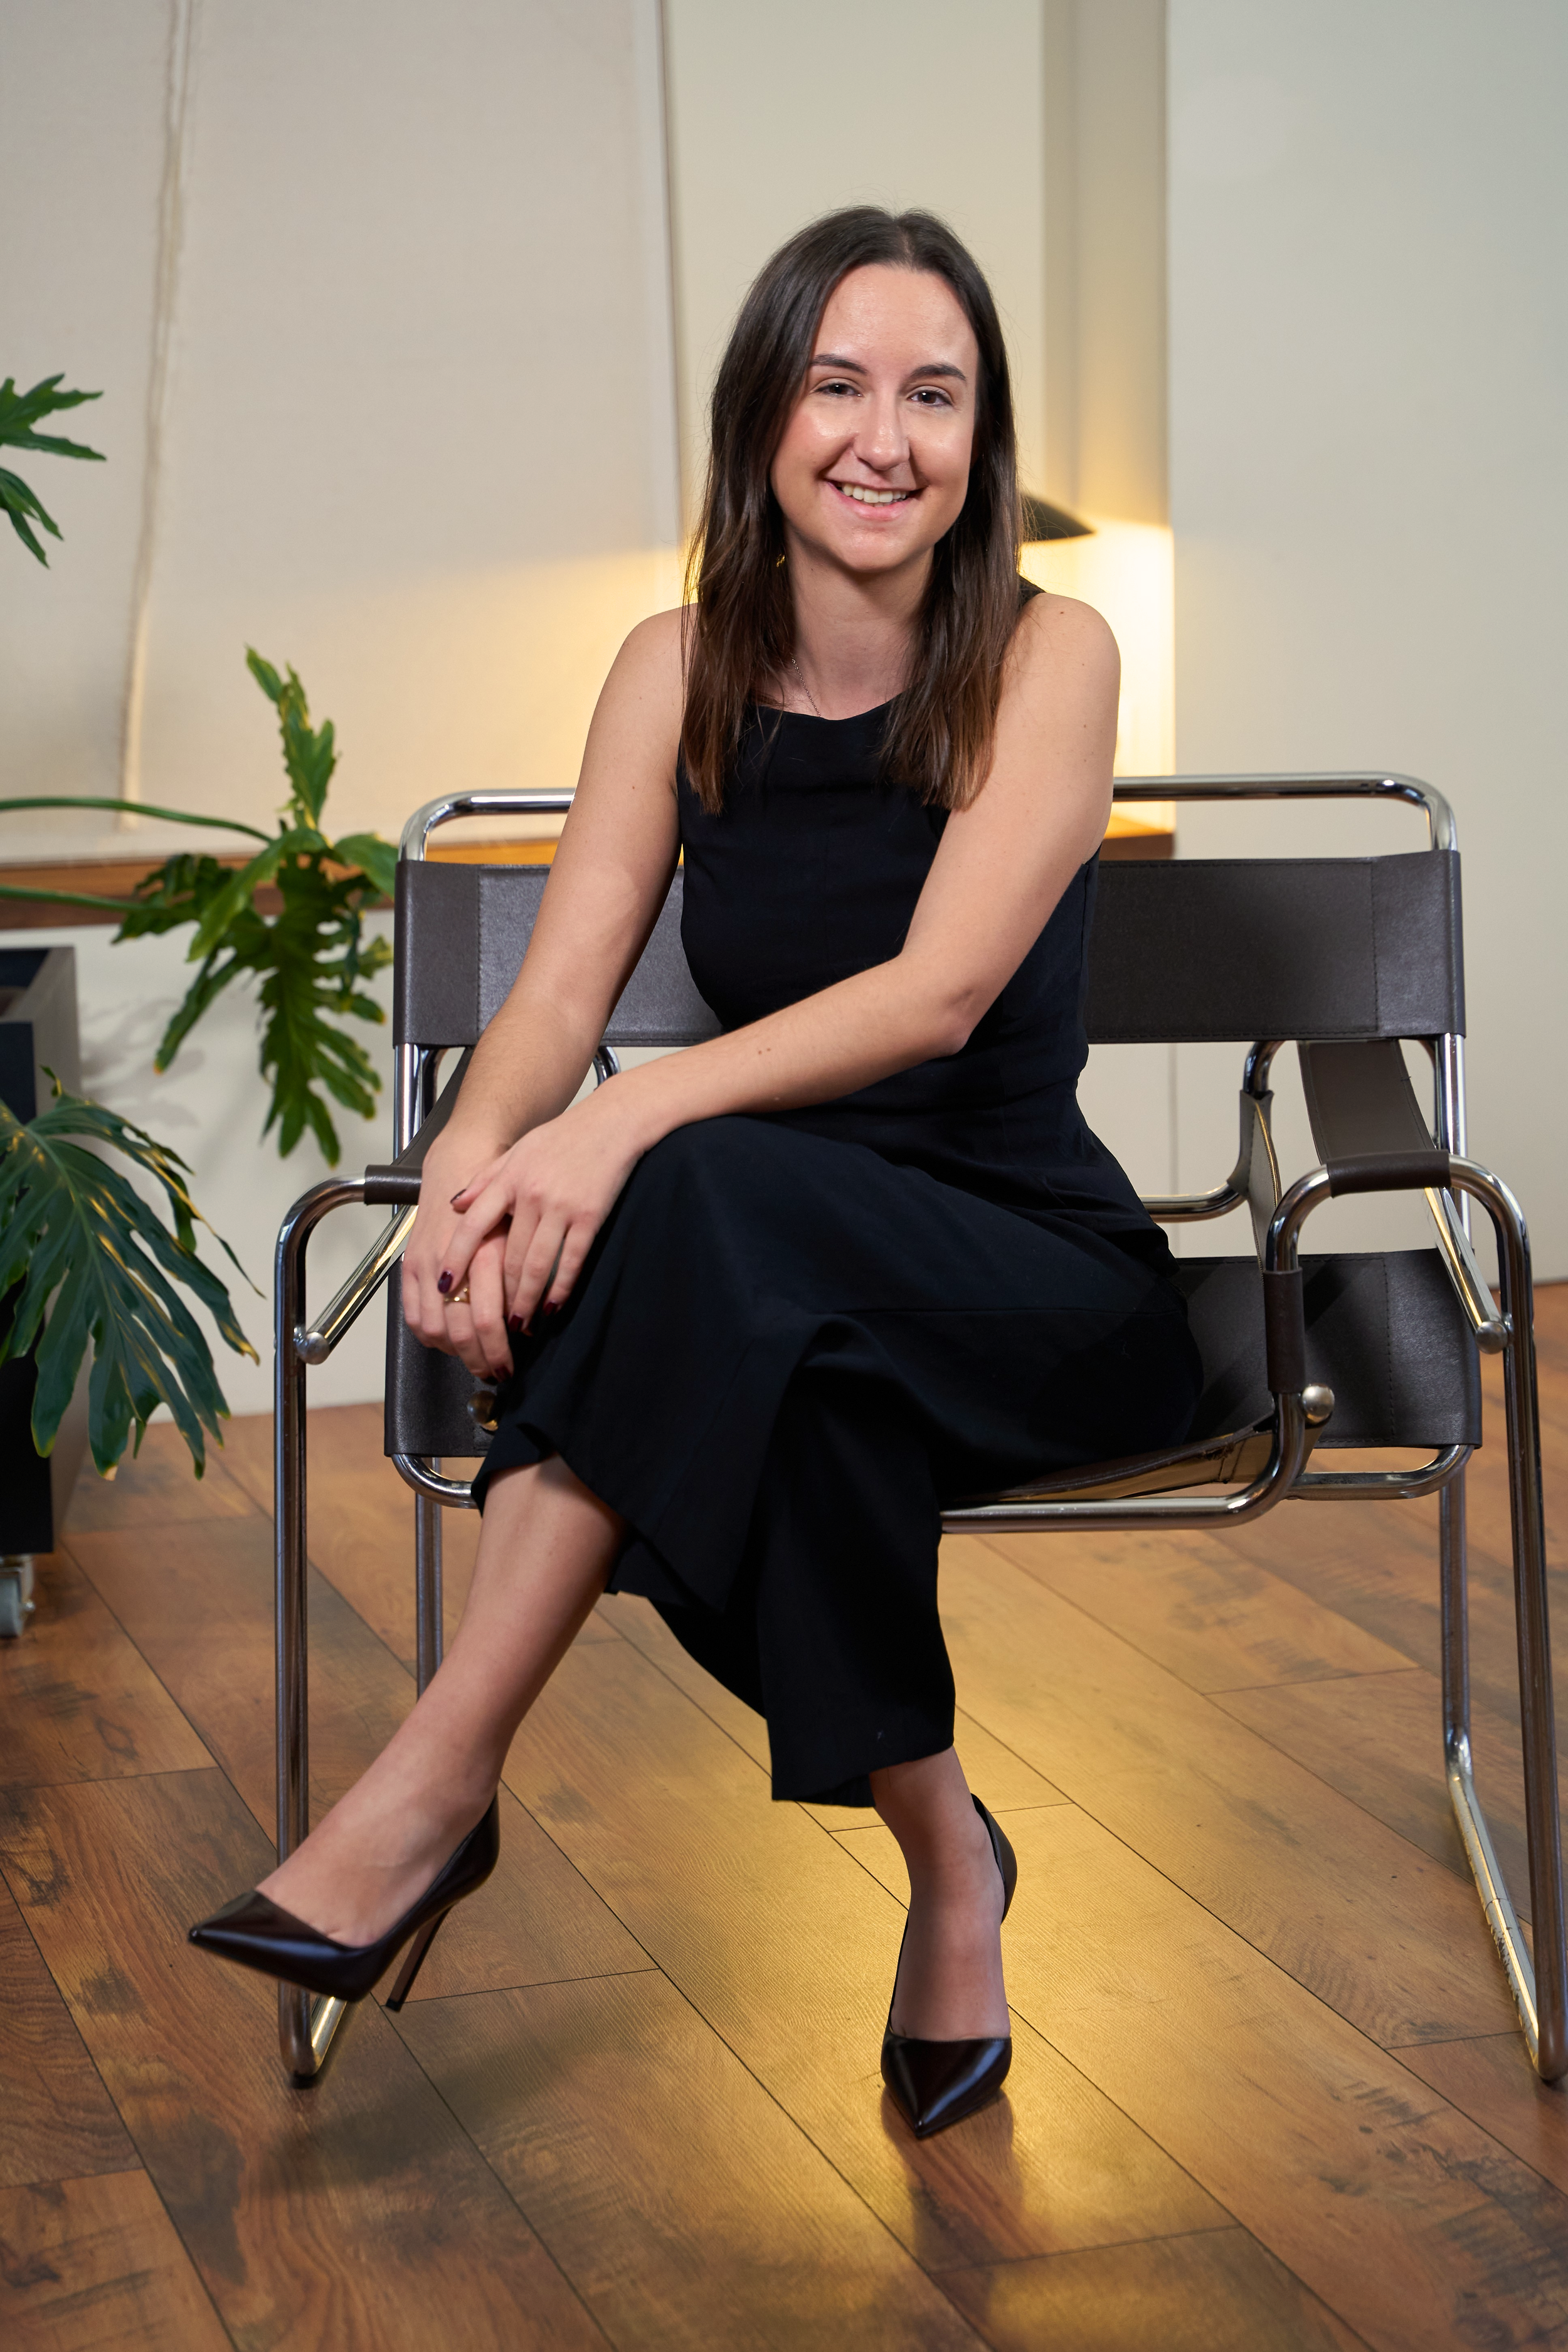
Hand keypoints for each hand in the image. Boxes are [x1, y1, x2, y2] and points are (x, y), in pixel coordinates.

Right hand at [402, 1141, 513, 1377]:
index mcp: (484, 1253)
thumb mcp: (521, 1232)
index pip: (487, 1320)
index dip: (499, 1350)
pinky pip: (413, 1315)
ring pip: (435, 1329)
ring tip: (475, 1362)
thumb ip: (525, 1272)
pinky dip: (430, 1336)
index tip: (512, 1364)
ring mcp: (426, 1264)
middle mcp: (452, 1261)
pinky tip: (448, 1343)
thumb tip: (533, 1319)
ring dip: (456, 1353)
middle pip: (461, 1331)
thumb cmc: (502, 1199)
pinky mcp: (409, 1265)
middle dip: (481, 1359)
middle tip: (497, 1373)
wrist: (462, 1160)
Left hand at [415, 1086, 645, 1375]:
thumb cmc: (563, 1138)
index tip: (445, 1287)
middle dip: (498, 1295)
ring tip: (520, 1324)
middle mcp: (531, 1195)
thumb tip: (454, 1206)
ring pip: (537, 1265)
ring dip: (527, 1300)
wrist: (612, 1122)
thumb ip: (485, 1180)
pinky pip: (571, 1261)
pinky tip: (554, 1307)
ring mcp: (561, 1207)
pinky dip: (561, 1288)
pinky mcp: (590, 1216)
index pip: (472, 1225)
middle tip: (491, 1322)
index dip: (456, 1258)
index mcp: (508, 1179)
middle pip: (507, 1256)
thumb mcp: (517, 1152)